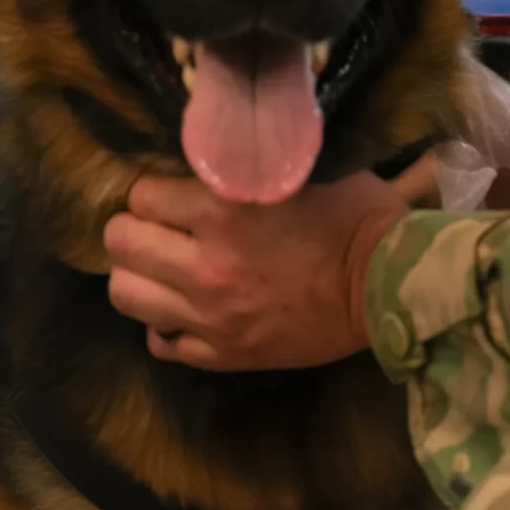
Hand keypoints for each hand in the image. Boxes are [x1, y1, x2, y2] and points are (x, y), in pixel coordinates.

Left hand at [104, 171, 408, 371]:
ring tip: (165, 266)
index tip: (170, 191)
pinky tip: (188, 306)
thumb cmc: (353, 216)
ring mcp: (210, 317)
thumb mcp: (297, 170)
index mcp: (223, 211)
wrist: (389, 288)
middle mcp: (205, 265)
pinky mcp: (223, 355)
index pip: (140, 195)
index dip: (153, 190)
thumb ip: (242, 166)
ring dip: (140, 274)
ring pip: (126, 295)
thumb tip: (202, 155)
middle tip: (158, 226)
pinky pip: (160, 342)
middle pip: (120, 243)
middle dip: (133, 228)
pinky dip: (165, 322)